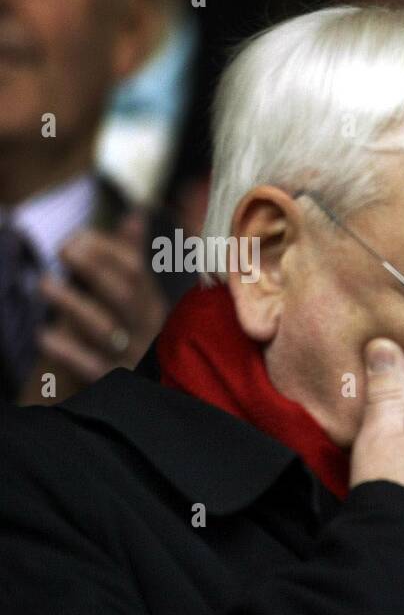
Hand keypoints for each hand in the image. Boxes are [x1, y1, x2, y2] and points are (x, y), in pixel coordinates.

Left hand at [35, 213, 167, 388]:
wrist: (126, 398)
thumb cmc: (120, 335)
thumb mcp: (130, 298)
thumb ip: (129, 258)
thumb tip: (136, 216)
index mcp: (151, 305)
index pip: (136, 271)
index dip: (106, 251)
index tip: (75, 238)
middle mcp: (145, 330)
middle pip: (124, 296)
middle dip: (94, 268)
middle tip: (62, 250)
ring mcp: (130, 358)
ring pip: (105, 329)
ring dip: (72, 303)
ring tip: (43, 284)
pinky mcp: (111, 384)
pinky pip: (90, 367)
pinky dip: (66, 351)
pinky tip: (44, 334)